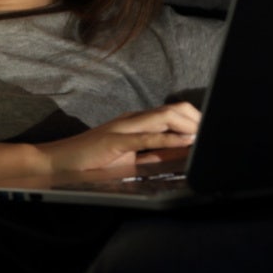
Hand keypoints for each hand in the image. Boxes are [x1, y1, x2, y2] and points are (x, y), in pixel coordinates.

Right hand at [34, 102, 200, 172]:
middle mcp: (133, 119)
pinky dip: (169, 139)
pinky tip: (185, 142)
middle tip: (215, 135)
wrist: (57, 163)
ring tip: (206, 136)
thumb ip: (157, 155)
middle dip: (199, 119)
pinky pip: (146, 137)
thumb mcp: (131, 158)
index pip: (175, 112)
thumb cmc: (92, 162)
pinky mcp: (115, 140)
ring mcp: (124, 127)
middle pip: (175, 109)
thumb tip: (186, 153)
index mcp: (138, 122)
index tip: (214, 132)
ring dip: (189, 125)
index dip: (197, 119)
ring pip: (165, 117)